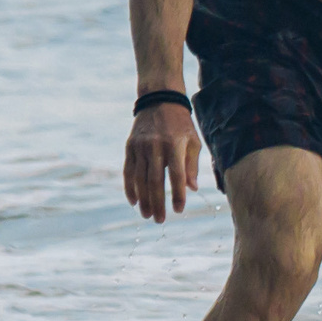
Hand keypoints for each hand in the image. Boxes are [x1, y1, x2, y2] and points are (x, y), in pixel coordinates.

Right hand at [124, 102, 202, 220]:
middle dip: (157, 203)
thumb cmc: (181, 124)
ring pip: (140, 178)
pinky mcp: (130, 147)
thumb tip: (192, 189)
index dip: (178, 194)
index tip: (179, 210)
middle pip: (155, 180)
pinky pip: (128, 171)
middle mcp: (156, 146)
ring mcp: (140, 146)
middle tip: (159, 220)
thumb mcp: (193, 141)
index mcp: (175, 145)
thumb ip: (192, 166)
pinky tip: (133, 201)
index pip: (176, 175)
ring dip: (143, 199)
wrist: (159, 100)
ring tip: (147, 215)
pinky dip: (130, 187)